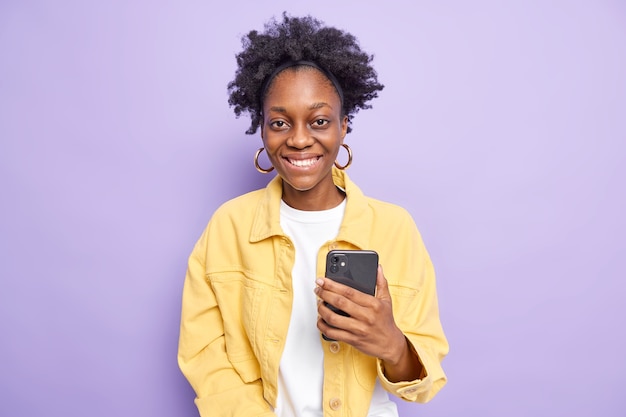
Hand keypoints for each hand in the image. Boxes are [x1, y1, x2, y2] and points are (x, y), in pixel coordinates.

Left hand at [315, 265, 422, 380]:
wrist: (390, 344)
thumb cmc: (386, 321)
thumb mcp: (386, 300)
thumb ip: (381, 283)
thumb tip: (378, 268)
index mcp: (373, 304)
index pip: (349, 292)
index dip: (333, 285)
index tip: (323, 280)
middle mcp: (365, 316)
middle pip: (339, 302)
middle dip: (324, 294)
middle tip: (317, 289)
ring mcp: (358, 329)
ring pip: (333, 318)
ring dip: (322, 310)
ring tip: (318, 303)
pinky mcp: (352, 340)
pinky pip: (333, 333)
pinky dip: (323, 326)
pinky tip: (320, 320)